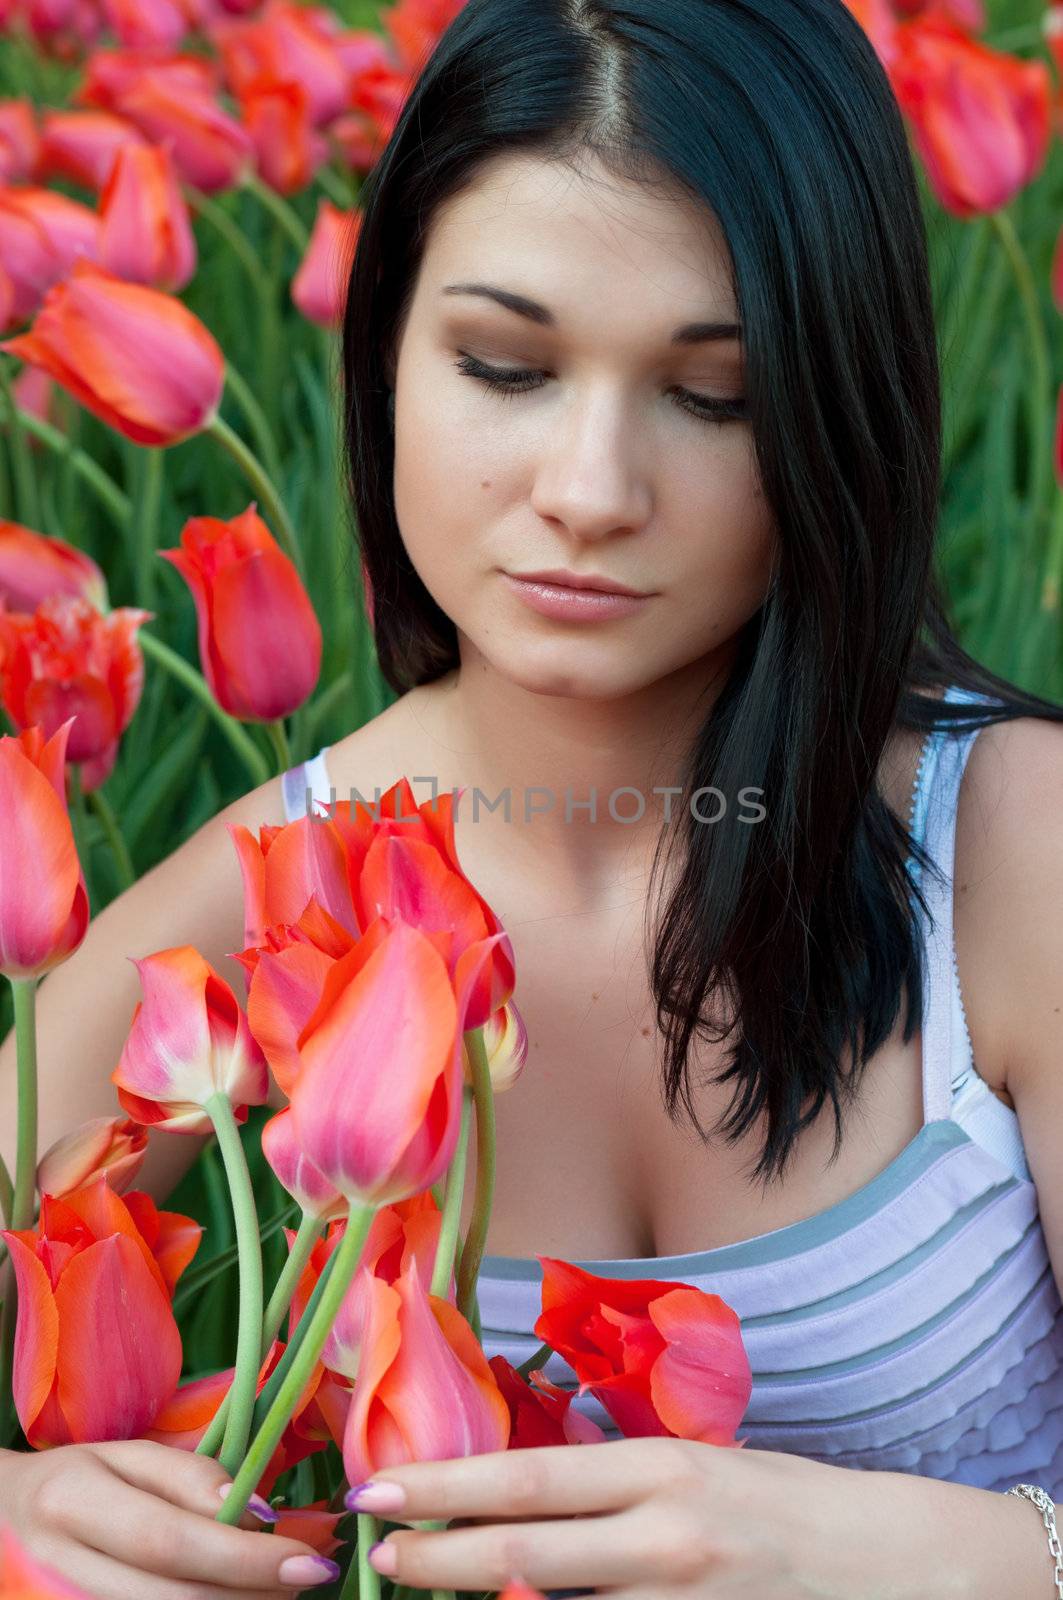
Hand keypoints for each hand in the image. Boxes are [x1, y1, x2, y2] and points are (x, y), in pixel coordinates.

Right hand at [0, 1439, 340, 1597]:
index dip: (244, 1557)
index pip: (170, 1541)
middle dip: (251, 1594)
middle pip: (173, 1599)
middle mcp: (59, 1566)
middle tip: (306, 1576)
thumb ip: (187, 1477)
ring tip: (276, 1589)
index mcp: (72, 1502)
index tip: (308, 1559)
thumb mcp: (123, 1457)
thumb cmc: (71, 1482)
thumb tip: (255, 1511)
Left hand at [356, 1435, 928, 1596]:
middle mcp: (664, 1537)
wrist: (894, 1566)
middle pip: (523, 1551)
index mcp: (662, 1470)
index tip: (382, 1488)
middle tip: (378, 1556)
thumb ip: (622, 1481)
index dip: (447, 1484)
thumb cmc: (790, 1504)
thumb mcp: (703, 1466)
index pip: (530, 1476)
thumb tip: (532, 1492)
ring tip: (433, 1591)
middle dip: (438, 1556)